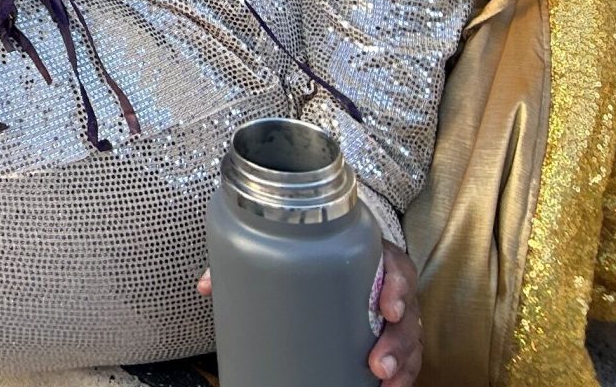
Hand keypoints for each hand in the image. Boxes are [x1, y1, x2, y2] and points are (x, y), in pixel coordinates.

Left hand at [197, 246, 420, 384]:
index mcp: (371, 255)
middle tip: (376, 364)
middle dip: (396, 343)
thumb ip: (251, 258)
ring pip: (409, 340)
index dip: (396, 288)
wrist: (331, 244)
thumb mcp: (295, 244)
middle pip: (407, 314)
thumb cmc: (313, 246)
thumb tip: (206, 286)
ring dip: (400, 365)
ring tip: (382, 383)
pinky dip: (401, 376)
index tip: (386, 308)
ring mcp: (394, 312)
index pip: (396, 267)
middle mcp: (389, 284)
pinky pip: (404, 357)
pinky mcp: (390, 333)